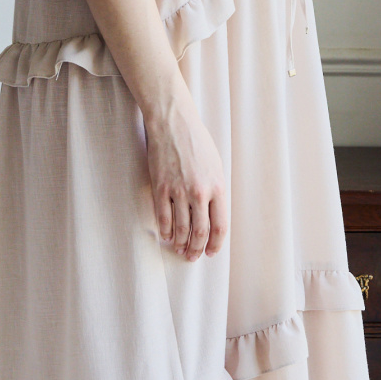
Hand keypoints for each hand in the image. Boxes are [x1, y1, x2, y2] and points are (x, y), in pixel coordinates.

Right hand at [144, 94, 228, 260]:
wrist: (173, 123)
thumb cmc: (196, 142)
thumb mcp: (216, 166)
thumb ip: (216, 191)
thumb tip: (213, 215)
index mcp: (218, 187)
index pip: (220, 226)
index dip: (216, 244)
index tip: (211, 252)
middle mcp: (200, 192)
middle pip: (200, 232)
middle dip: (197, 249)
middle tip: (193, 256)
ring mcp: (179, 191)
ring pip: (181, 229)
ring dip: (181, 244)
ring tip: (180, 250)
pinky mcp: (160, 188)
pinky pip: (163, 218)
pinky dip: (166, 232)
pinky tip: (167, 237)